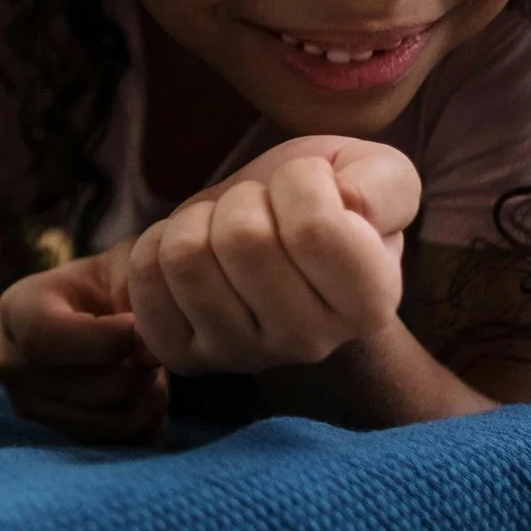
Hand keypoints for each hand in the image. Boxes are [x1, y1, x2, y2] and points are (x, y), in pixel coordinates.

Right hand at [0, 248, 168, 444]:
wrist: (76, 318)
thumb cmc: (102, 286)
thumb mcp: (119, 265)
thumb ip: (137, 287)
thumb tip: (145, 344)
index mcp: (17, 309)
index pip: (47, 338)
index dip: (107, 339)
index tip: (138, 326)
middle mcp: (10, 364)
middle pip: (93, 388)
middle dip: (141, 370)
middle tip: (153, 348)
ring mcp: (28, 406)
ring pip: (110, 421)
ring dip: (149, 397)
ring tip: (151, 367)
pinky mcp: (56, 437)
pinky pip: (118, 444)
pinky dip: (146, 422)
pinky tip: (145, 393)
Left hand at [125, 135, 417, 376]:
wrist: (276, 243)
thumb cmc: (326, 202)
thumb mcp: (378, 175)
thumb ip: (384, 183)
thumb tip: (346, 204)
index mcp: (370, 304)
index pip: (315, 229)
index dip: (302, 181)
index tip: (307, 187)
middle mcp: (309, 343)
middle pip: (242, 239)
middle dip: (245, 198)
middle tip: (261, 210)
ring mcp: (242, 355)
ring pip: (187, 255)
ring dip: (199, 218)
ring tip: (225, 229)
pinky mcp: (183, 353)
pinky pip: (146, 274)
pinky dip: (158, 241)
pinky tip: (193, 252)